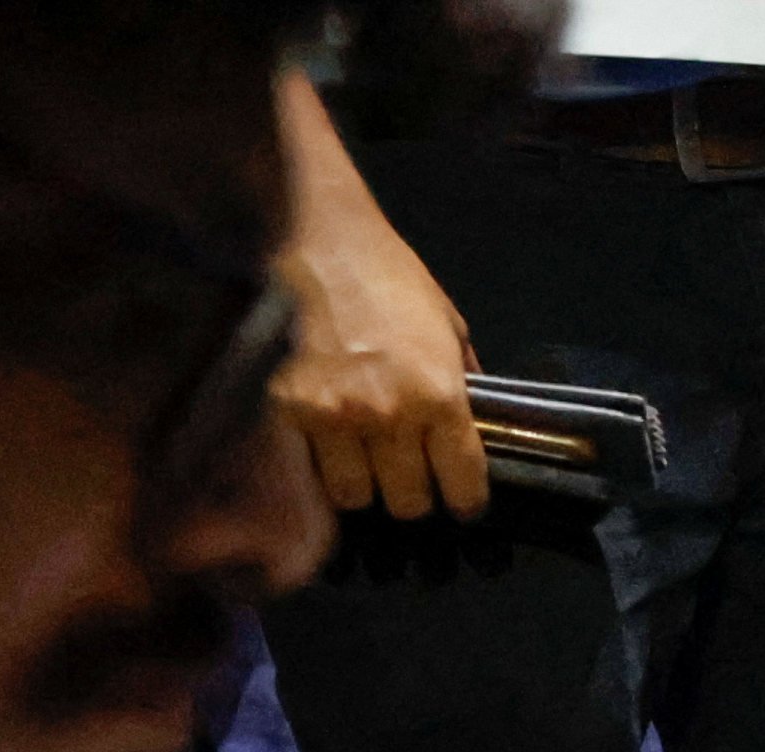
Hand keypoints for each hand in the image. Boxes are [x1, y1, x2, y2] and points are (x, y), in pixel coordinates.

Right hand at [274, 172, 486, 520]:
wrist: (314, 234)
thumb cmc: (386, 274)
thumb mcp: (447, 326)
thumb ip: (464, 383)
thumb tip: (478, 428)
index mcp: (440, 395)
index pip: (464, 487)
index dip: (465, 500)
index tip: (460, 498)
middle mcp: (390, 415)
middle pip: (409, 504)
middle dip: (412, 494)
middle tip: (406, 474)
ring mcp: (334, 416)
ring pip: (355, 497)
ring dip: (362, 486)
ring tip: (362, 459)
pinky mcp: (287, 410)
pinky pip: (309, 471)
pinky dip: (319, 466)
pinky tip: (326, 444)